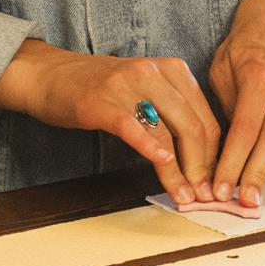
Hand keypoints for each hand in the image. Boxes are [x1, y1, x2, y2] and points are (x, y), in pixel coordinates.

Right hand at [0, 39, 220, 203]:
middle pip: (192, 126)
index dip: (214, 156)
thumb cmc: (100, 87)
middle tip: (202, 197)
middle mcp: (152, 72)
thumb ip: (172, 113)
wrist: (50, 74)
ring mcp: (126, 85)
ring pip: (167, 132)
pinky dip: (149, 147)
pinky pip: (132, 126)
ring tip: (183, 195)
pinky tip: (161, 165)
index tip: (214, 184)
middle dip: (201, 168)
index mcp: (170, 69)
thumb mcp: (144, 89)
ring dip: (179, 171)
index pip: (205, 117)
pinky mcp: (102, 102)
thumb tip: (200, 161)